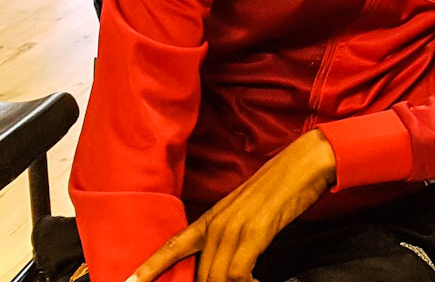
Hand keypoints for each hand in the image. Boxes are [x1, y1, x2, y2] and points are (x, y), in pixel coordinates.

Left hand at [129, 130, 337, 281]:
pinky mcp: (255, 232)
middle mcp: (217, 224)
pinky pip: (237, 273)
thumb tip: (225, 257)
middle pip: (201, 274)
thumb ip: (230, 232)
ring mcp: (234, 228)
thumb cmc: (280, 187)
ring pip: (216, 277)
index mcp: (212, 218)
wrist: (304, 164)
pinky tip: (256, 281)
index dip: (149, 266)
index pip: (173, 245)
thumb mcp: (246, 210)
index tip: (129, 281)